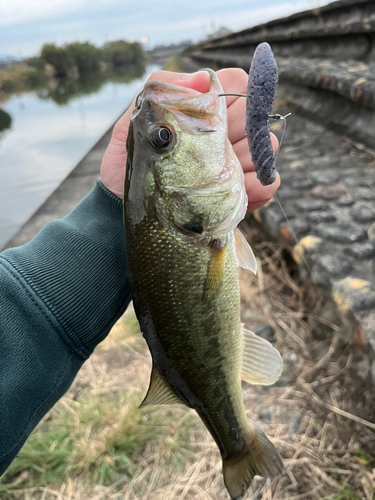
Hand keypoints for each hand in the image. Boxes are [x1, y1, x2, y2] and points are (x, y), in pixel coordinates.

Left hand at [100, 69, 279, 211]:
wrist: (130, 213)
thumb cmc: (130, 170)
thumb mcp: (132, 126)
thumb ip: (161, 92)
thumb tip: (201, 78)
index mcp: (202, 114)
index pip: (236, 84)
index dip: (231, 92)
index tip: (213, 113)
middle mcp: (225, 135)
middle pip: (255, 115)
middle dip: (237, 128)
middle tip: (210, 148)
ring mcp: (237, 164)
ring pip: (267, 147)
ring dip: (245, 160)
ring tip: (212, 178)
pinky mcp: (244, 194)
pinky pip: (270, 182)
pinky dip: (255, 188)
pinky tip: (226, 198)